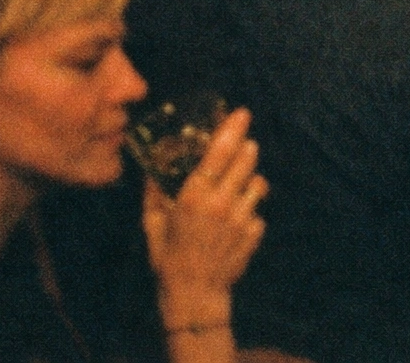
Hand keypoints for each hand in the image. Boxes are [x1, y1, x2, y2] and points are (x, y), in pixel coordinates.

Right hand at [144, 107, 267, 320]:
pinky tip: (235, 220)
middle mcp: (221, 203)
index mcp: (194, 196)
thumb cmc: (168, 259)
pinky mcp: (255, 232)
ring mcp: (242, 217)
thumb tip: (151, 170)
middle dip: (246, 147)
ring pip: (258, 182)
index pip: (219, 153)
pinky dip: (250, 209)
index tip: (241, 113)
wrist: (195, 296)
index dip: (232, 129)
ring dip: (250, 179)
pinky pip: (258, 210)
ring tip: (237, 188)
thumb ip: (153, 193)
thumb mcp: (153, 224)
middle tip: (242, 145)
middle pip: (246, 159)